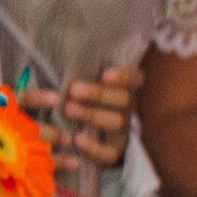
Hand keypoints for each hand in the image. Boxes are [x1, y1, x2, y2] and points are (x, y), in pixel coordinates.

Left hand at [22, 67, 138, 170]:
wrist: (77, 134)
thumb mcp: (78, 82)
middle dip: (99, 94)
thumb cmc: (74, 98)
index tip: (105, 74)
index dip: (125, 76)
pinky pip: (110, 153)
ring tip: (68, 109)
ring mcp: (121, 131)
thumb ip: (76, 70)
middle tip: (74, 90)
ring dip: (93, 115)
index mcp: (121, 89)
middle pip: (124, 99)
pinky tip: (78, 138)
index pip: (135, 79)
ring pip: (118, 122)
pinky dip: (95, 147)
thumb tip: (61, 43)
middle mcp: (125, 109)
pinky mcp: (113, 152)